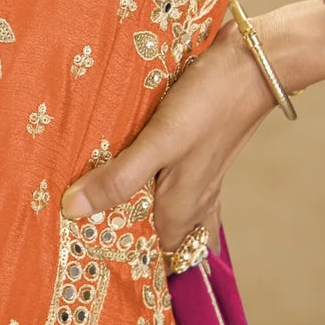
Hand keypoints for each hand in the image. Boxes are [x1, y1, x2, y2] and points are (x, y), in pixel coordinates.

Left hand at [57, 17, 280, 256]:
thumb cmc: (207, 104)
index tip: (77, 254)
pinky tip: (124, 161)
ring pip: (160, 207)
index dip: (118, 260)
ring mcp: (196, 179)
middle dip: (120, 235)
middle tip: (74, 225)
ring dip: (131, 206)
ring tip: (90, 197)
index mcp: (180, 211)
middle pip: (153, 235)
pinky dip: (144, 178)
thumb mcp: (159, 142)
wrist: (251, 65)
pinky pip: (165, 178)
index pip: (149, 257)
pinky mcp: (194, 152)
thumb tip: (73, 210)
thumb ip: (119, 178)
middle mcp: (191, 203)